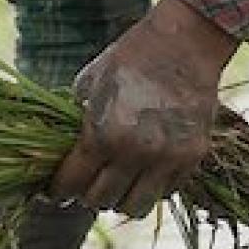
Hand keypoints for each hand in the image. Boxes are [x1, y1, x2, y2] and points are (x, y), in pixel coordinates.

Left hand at [48, 0, 239, 217]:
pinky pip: (165, 191)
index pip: (73, 183)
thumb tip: (62, 150)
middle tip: (85, 184)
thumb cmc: (131, 57)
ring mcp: (168, 158)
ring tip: (115, 183)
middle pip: (102, 200)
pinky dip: (150, 187)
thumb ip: (77, 121)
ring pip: (136, 206)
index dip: (59, 191)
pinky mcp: (192, 157)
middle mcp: (136, 152)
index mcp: (103, 132)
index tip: (56, 191)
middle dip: (87, 195)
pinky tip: (142, 170)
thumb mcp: (90, 83)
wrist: (185, 42)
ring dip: (120, 199)